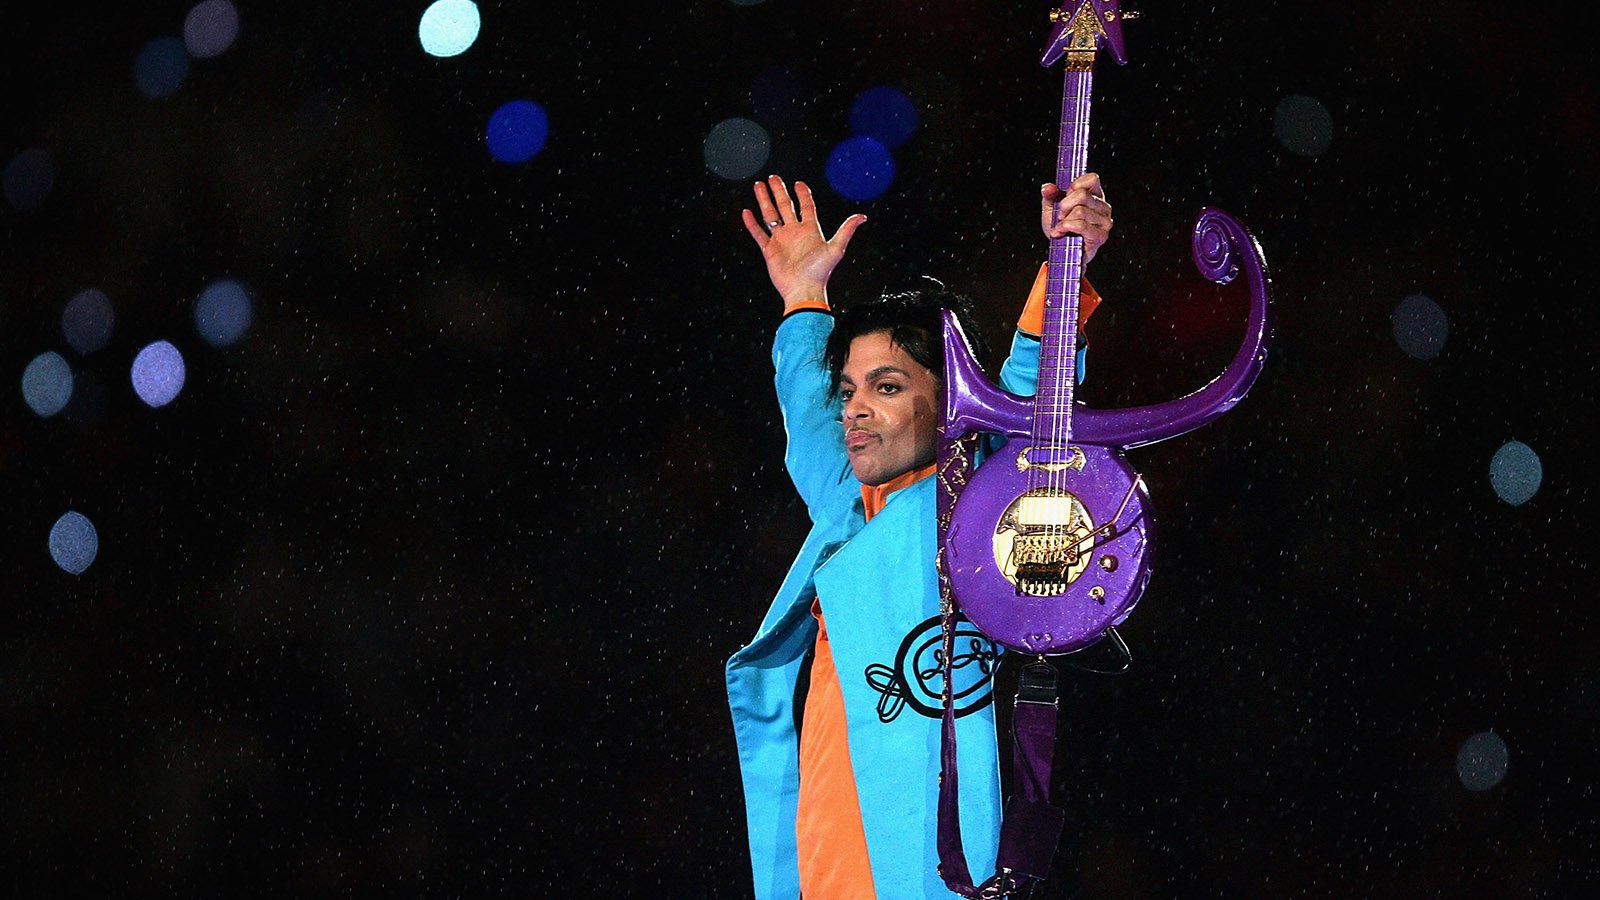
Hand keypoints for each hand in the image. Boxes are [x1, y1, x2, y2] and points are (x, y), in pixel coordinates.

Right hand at [741, 175, 867, 308]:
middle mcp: (794, 233)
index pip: (806, 207)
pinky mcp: (769, 250)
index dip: (803, 194)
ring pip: (770, 215)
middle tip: (773, 178)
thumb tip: (862, 217)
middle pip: (785, 206)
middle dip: (778, 191)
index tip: (798, 183)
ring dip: (764, 201)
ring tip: (758, 186)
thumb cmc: (820, 272)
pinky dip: (752, 223)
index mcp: (810, 230)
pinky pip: (759, 233)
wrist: (803, 290)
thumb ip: (847, 230)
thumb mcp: (836, 248)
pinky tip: (747, 212)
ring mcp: (781, 240)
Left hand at [1041, 172, 1111, 264]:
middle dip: (1064, 205)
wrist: (1061, 251)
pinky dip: (1066, 228)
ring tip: (1062, 226)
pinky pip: (1081, 225)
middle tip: (1060, 215)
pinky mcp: (1101, 236)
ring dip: (1064, 220)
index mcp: (1095, 195)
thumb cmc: (1060, 227)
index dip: (1074, 185)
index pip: (1092, 178)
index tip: (1065, 196)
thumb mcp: (1051, 208)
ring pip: (1080, 210)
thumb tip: (1048, 187)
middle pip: (1082, 195)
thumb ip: (1049, 195)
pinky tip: (1061, 232)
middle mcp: (1104, 206)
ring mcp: (1105, 221)